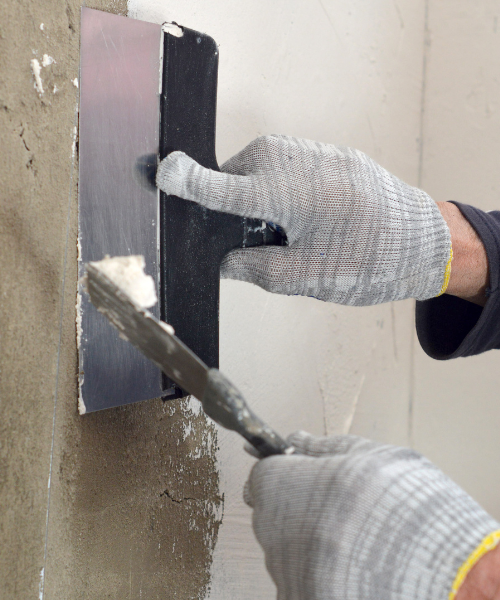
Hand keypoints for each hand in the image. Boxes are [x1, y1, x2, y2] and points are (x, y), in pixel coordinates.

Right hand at [156, 135, 450, 305]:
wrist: (421, 238)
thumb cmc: (367, 259)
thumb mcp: (301, 278)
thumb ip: (251, 268)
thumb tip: (223, 261)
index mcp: (277, 193)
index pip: (215, 187)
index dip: (184, 183)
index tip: (159, 174)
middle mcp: (286, 162)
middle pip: (232, 179)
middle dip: (233, 209)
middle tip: (259, 243)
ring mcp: (305, 151)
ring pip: (256, 172)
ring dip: (259, 200)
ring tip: (294, 231)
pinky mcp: (320, 151)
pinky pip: (281, 166)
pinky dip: (280, 190)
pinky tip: (308, 215)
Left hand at [244, 431, 499, 599]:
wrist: (442, 578)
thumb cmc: (407, 508)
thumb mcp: (371, 457)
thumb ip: (324, 448)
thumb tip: (296, 438)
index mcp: (286, 488)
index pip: (263, 475)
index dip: (284, 471)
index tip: (302, 472)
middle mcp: (276, 534)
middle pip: (273, 513)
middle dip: (298, 505)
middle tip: (341, 506)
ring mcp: (288, 574)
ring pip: (288, 549)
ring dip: (311, 539)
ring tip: (357, 538)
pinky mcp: (303, 599)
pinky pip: (303, 578)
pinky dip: (321, 571)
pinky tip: (355, 565)